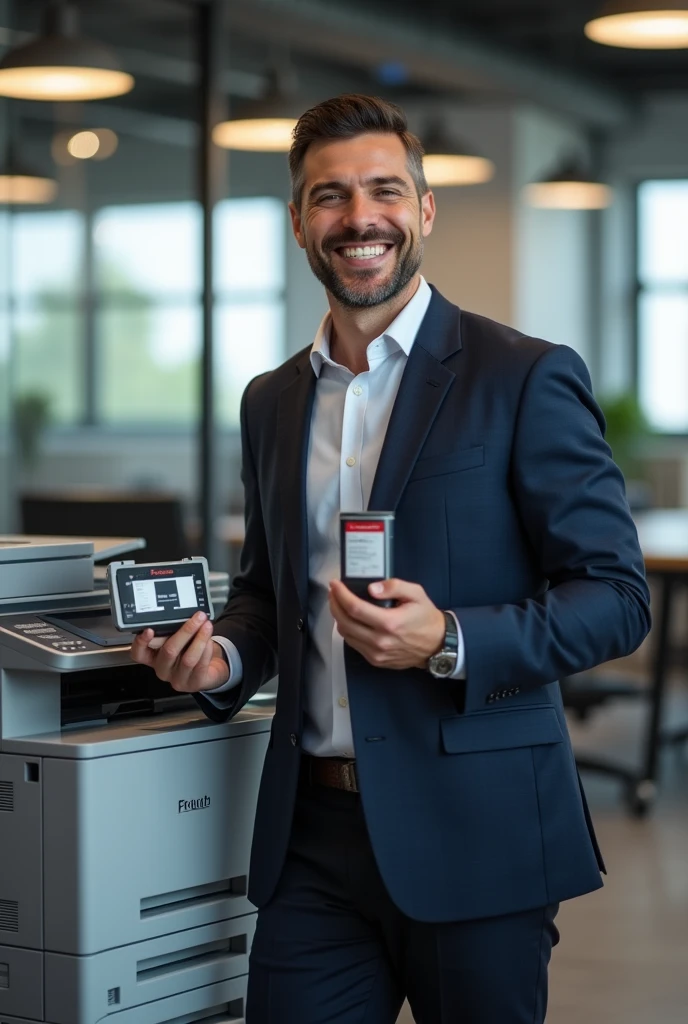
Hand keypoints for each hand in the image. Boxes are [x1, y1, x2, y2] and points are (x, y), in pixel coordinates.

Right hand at [129, 611, 229, 692]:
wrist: (209, 671)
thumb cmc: (190, 651)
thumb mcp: (179, 640)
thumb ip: (174, 631)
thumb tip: (182, 614)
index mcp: (154, 657)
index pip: (138, 653)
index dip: (141, 642)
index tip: (149, 629)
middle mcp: (163, 669)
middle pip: (169, 651)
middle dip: (186, 631)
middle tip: (198, 617)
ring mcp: (178, 679)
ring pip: (188, 658)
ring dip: (200, 639)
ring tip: (207, 625)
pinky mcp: (194, 684)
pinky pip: (200, 665)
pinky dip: (207, 649)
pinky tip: (210, 640)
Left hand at [328, 578, 445, 670]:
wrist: (437, 645)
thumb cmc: (426, 617)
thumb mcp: (416, 594)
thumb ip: (394, 586)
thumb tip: (372, 588)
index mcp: (389, 623)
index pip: (354, 608)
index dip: (340, 595)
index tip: (335, 584)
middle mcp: (380, 641)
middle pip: (344, 622)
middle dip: (334, 604)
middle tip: (333, 592)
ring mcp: (376, 653)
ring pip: (346, 634)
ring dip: (338, 617)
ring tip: (339, 603)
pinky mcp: (375, 660)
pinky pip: (353, 644)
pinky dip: (347, 629)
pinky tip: (349, 619)